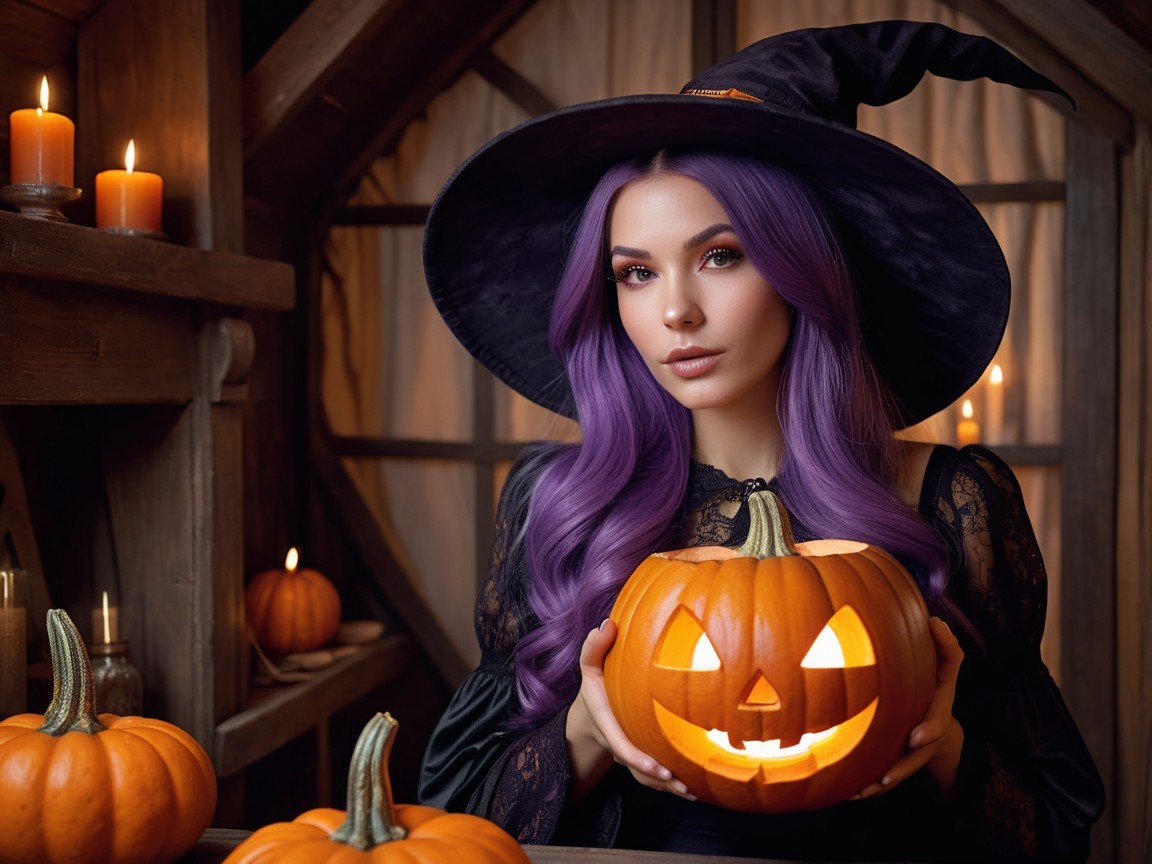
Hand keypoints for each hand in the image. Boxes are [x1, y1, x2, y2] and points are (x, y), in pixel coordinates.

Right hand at [566, 619, 694, 801]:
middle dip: (663, 783)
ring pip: (649, 779)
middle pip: (640, 772)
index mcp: (610, 726)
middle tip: (688, 789)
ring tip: (696, 793)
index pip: (624, 748)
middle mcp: (620, 746)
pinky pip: (656, 776)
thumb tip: (607, 625)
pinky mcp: (641, 758)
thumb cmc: (596, 687)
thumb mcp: (589, 666)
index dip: (641, 761)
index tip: (662, 770)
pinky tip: (698, 786)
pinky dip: (673, 785)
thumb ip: (594, 647)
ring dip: (672, 788)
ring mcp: (631, 755)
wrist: (591, 715)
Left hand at [855, 616, 964, 799]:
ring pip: (898, 774)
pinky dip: (868, 787)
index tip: (915, 738)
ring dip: (881, 784)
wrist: (936, 713)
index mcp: (937, 715)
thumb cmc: (936, 683)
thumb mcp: (947, 665)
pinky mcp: (897, 759)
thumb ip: (946, 646)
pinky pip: (884, 777)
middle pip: (916, 759)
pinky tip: (848, 794)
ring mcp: (913, 752)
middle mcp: (926, 737)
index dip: (928, 732)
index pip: (937, 725)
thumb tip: (936, 621)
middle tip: (885, 779)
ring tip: (860, 792)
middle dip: (902, 768)